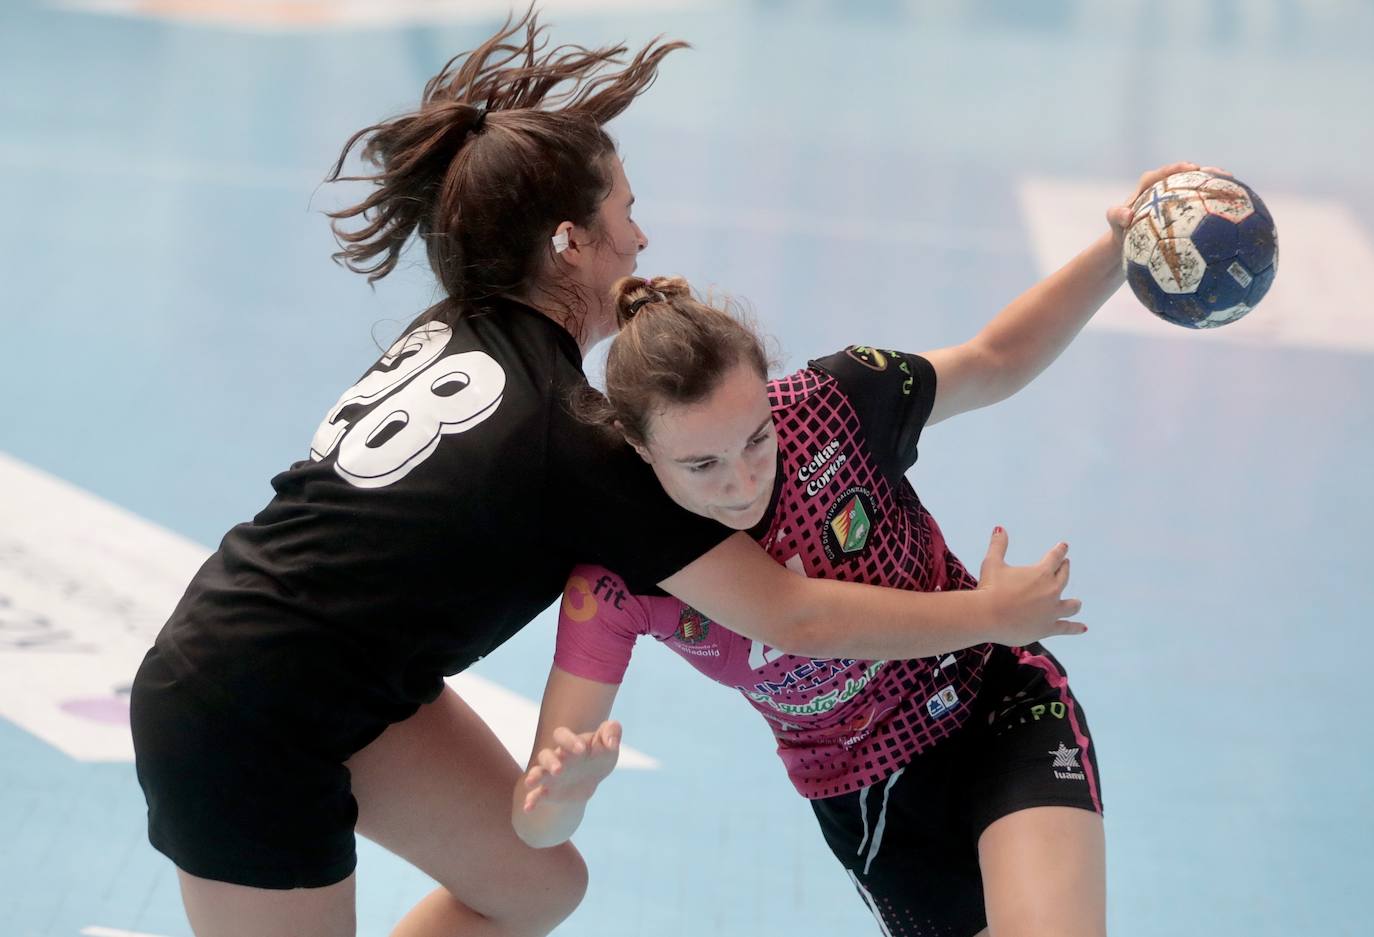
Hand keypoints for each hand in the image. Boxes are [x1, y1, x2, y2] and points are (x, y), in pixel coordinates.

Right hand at [522, 721, 621, 813]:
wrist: (592, 777)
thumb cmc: (600, 753)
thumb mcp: (610, 743)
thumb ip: (612, 732)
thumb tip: (612, 743)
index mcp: (570, 743)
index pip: (561, 735)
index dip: (569, 740)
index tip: (582, 750)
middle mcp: (557, 758)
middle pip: (546, 755)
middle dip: (551, 762)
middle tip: (559, 770)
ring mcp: (551, 776)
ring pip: (537, 772)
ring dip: (534, 776)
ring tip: (530, 783)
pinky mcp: (549, 792)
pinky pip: (536, 795)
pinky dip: (531, 800)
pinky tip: (527, 808)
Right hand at [976, 527, 1084, 644]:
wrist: (987, 616)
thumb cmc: (989, 588)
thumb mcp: (992, 563)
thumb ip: (998, 545)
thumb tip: (1000, 528)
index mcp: (1041, 573)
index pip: (1055, 557)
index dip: (1060, 550)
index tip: (1064, 546)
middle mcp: (1051, 591)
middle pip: (1064, 578)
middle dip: (1064, 569)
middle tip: (1065, 565)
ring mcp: (1052, 611)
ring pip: (1071, 605)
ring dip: (1074, 602)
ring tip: (1077, 602)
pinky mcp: (1048, 628)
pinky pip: (1066, 627)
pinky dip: (1075, 627)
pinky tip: (1083, 628)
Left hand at [1106, 161, 1233, 236]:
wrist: (1128, 243)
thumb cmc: (1121, 231)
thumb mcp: (1114, 223)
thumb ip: (1116, 216)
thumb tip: (1127, 216)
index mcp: (1150, 185)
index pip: (1166, 173)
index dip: (1179, 168)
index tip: (1192, 168)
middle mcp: (1166, 189)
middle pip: (1190, 177)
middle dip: (1207, 174)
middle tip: (1223, 175)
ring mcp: (1178, 200)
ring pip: (1200, 191)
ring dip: (1217, 189)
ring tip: (1236, 190)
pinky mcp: (1186, 212)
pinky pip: (1204, 208)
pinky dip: (1217, 208)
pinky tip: (1235, 212)